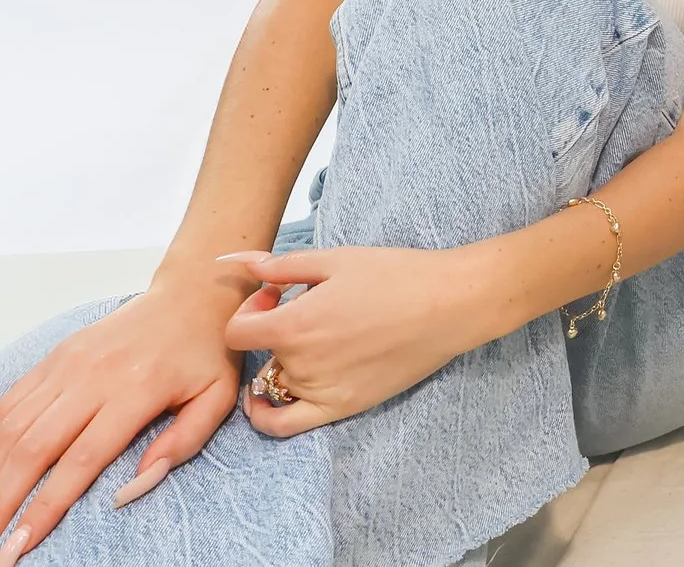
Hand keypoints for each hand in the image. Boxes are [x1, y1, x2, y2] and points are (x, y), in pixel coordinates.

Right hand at [0, 274, 245, 559]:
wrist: (190, 295)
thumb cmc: (206, 353)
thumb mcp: (217, 398)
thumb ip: (184, 443)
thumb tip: (131, 489)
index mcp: (137, 389)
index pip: (82, 459)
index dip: (46, 506)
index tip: (21, 545)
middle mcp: (93, 375)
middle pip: (32, 448)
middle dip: (0, 503)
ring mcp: (66, 364)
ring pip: (9, 427)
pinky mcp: (52, 358)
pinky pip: (8, 404)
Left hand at [220, 246, 485, 436]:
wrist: (450, 305)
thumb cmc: (397, 275)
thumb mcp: (336, 260)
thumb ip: (280, 265)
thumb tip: (233, 261)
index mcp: (294, 325)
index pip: (236, 331)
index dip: (249, 310)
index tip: (275, 297)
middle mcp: (301, 363)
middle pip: (261, 353)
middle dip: (274, 328)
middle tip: (309, 308)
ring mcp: (321, 390)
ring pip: (276, 381)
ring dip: (284, 360)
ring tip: (320, 337)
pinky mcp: (343, 406)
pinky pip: (286, 424)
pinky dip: (267, 416)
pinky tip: (269, 399)